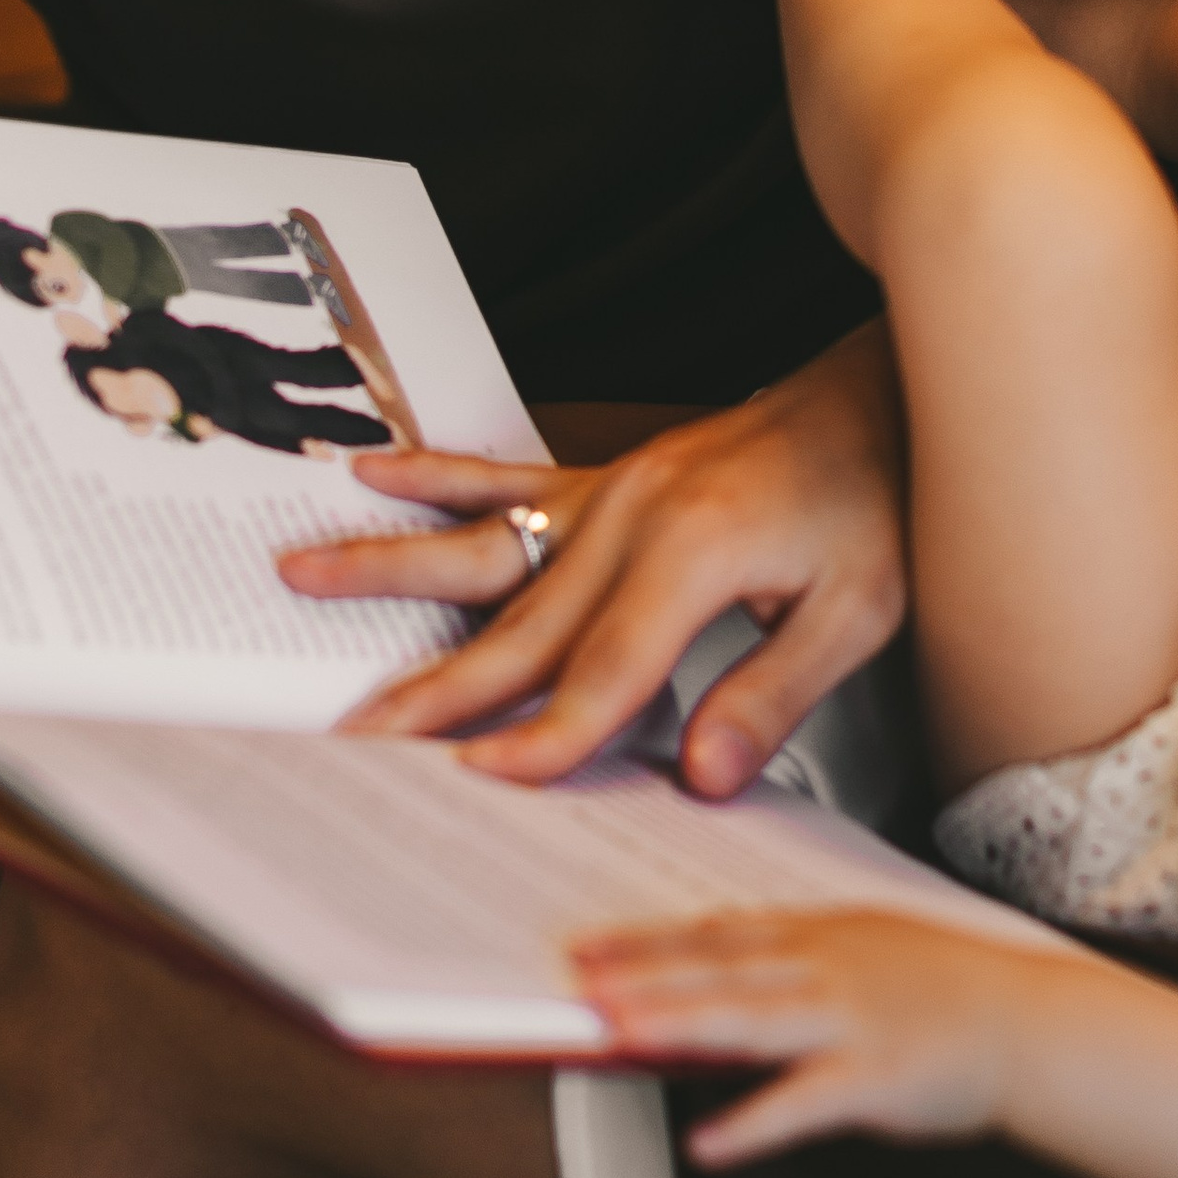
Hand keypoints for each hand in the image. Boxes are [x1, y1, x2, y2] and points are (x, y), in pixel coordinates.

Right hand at [283, 324, 907, 792]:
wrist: (878, 399)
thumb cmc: (876, 499)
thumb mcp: (861, 609)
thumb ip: (776, 693)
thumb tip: (705, 777)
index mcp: (693, 552)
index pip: (605, 670)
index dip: (546, 734)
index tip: (486, 779)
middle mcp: (631, 516)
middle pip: (519, 624)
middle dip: (434, 688)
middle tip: (359, 735)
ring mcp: (606, 492)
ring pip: (481, 545)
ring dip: (387, 566)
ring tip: (300, 574)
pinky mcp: (602, 479)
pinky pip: (502, 478)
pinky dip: (433, 478)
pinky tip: (370, 474)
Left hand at [575, 906, 1043, 1163]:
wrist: (1031, 1021)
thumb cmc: (949, 988)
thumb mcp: (865, 948)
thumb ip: (791, 957)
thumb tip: (715, 968)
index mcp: (820, 934)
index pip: (717, 934)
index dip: (646, 941)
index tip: (587, 946)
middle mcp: (826, 968)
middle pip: (718, 969)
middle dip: (641, 974)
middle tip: (575, 981)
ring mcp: (851, 1020)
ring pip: (750, 1020)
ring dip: (679, 1023)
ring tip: (616, 1034)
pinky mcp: (877, 1077)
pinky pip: (804, 1103)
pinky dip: (753, 1123)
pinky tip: (705, 1143)